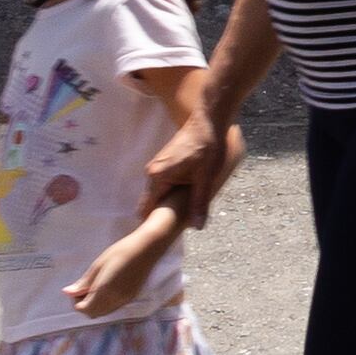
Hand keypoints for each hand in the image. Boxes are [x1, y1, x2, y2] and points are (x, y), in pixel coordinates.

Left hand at [67, 217, 172, 318]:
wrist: (147, 248)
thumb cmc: (121, 251)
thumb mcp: (98, 265)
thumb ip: (84, 282)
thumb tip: (68, 292)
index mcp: (105, 291)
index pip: (85, 309)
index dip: (76, 302)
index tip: (78, 288)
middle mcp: (115, 300)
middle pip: (94, 314)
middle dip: (85, 305)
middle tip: (85, 288)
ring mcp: (125, 300)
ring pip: (104, 312)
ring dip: (96, 305)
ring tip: (96, 287)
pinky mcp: (132, 297)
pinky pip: (113, 307)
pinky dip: (106, 303)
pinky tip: (108, 288)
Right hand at [147, 104, 238, 227]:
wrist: (209, 120)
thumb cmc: (208, 146)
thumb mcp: (206, 178)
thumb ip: (200, 203)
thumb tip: (197, 227)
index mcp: (157, 177)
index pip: (146, 209)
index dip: (155, 222)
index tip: (166, 234)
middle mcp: (151, 172)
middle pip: (153, 202)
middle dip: (165, 213)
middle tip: (181, 224)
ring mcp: (157, 166)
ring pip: (159, 193)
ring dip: (171, 201)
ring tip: (186, 209)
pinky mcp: (164, 163)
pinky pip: (164, 183)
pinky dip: (174, 191)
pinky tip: (188, 193)